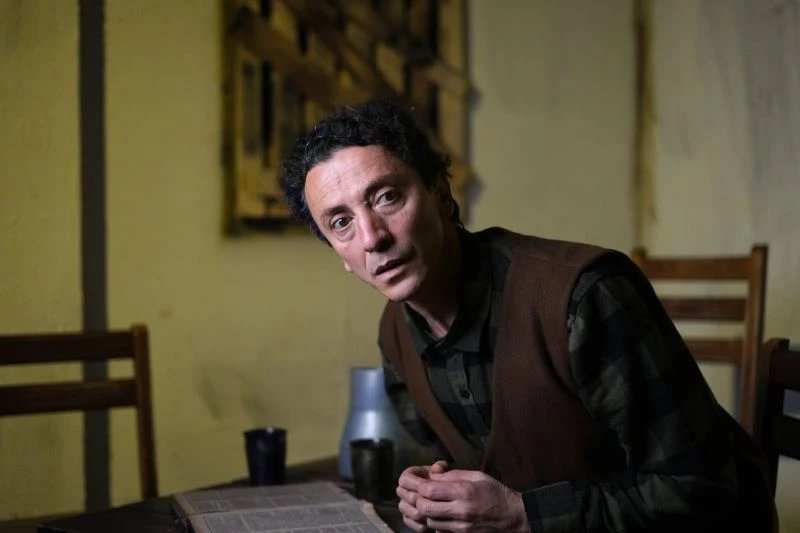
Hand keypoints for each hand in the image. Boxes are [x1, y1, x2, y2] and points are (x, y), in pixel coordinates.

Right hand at [396, 461, 448, 531]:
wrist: (443, 496)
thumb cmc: (441, 480)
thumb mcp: (442, 471)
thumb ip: (440, 467)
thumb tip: (436, 469)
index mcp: (408, 477)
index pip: (404, 480)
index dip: (416, 484)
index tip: (429, 488)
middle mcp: (402, 491)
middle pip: (408, 497)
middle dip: (422, 500)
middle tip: (436, 503)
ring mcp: (404, 506)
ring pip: (410, 512)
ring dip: (425, 514)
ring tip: (438, 514)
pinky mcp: (408, 519)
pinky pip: (413, 524)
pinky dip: (424, 525)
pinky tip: (435, 523)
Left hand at [410, 469, 529, 531]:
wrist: (515, 517)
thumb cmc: (496, 493)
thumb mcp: (477, 476)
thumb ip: (453, 474)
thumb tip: (432, 473)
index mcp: (464, 491)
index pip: (429, 490)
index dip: (421, 486)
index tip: (423, 483)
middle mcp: (460, 510)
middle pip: (424, 508)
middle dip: (420, 501)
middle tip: (424, 496)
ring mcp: (461, 527)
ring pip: (430, 522)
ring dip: (428, 513)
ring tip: (433, 506)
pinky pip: (440, 532)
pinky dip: (437, 525)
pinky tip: (442, 517)